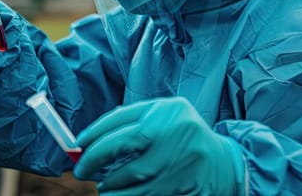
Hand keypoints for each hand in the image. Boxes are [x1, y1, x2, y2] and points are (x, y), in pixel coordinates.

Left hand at [74, 97, 244, 194]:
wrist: (224, 163)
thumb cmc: (182, 133)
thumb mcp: (161, 114)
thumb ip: (126, 120)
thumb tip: (86, 139)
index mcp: (168, 113)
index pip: (120, 125)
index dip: (93, 136)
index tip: (77, 146)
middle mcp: (176, 138)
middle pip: (123, 151)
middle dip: (94, 161)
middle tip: (81, 170)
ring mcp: (182, 167)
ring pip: (132, 183)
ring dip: (110, 187)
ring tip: (104, 186)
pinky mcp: (185, 191)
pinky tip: (122, 193)